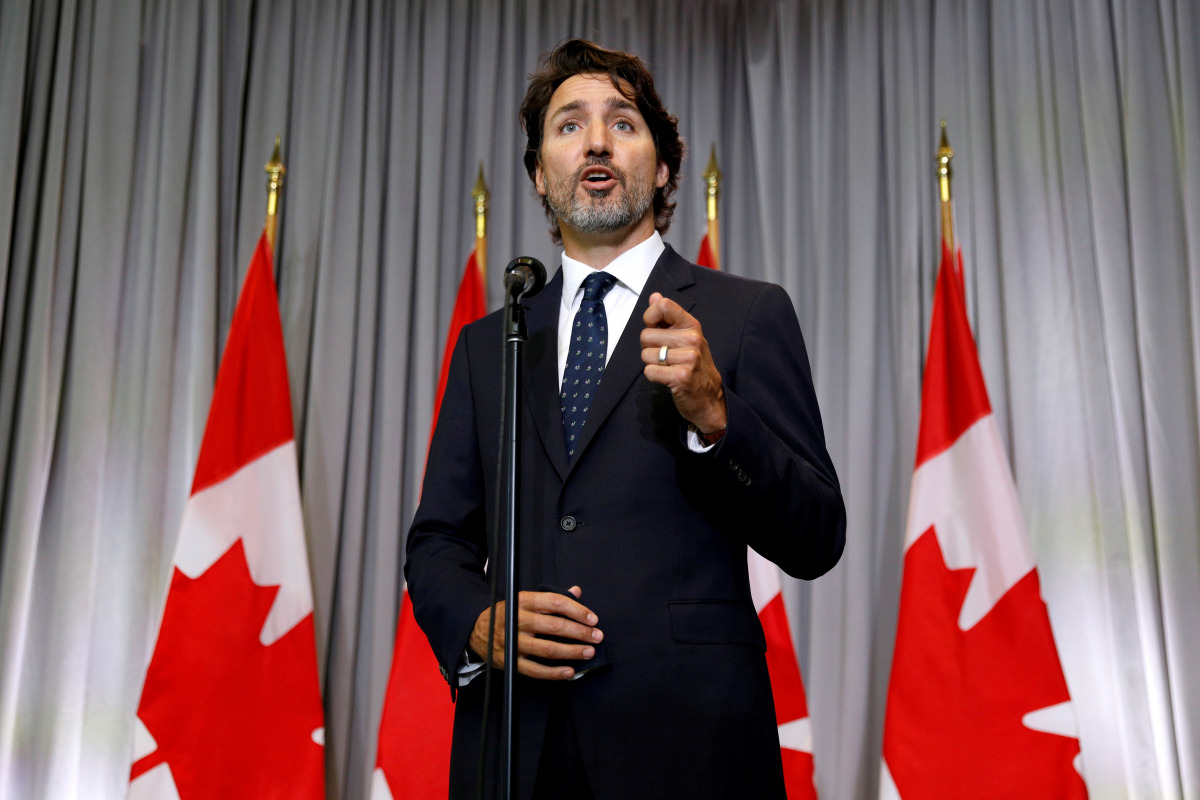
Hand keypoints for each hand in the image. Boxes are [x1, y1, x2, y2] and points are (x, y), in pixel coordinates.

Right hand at [469, 586, 602, 679]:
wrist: (476, 629)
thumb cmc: (507, 613)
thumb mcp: (525, 600)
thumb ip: (551, 597)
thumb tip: (576, 591)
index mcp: (523, 601)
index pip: (554, 602)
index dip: (577, 610)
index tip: (592, 618)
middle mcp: (517, 620)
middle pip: (554, 626)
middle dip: (579, 632)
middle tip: (597, 636)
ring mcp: (513, 642)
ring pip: (547, 649)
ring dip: (572, 652)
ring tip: (589, 652)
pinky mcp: (510, 661)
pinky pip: (535, 670)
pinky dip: (554, 673)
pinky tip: (570, 671)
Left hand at [641, 292, 726, 434]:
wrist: (710, 399)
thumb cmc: (694, 366)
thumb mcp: (686, 338)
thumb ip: (668, 317)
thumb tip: (654, 296)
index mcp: (692, 326)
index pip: (663, 306)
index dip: (650, 317)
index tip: (655, 328)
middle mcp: (693, 339)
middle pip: (646, 335)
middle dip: (649, 348)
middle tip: (666, 357)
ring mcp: (689, 358)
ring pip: (646, 354)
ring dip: (652, 364)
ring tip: (668, 368)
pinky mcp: (681, 377)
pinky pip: (649, 371)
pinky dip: (654, 377)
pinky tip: (667, 378)